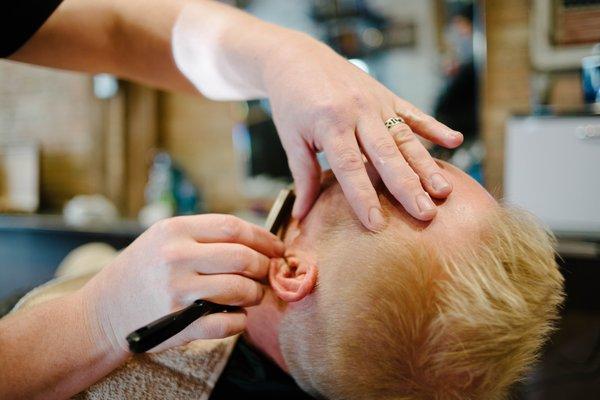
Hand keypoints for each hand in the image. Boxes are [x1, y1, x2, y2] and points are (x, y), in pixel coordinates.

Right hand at [78, 214, 283, 354]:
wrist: (100, 313)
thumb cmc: (139, 272)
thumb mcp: (161, 239)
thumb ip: (202, 236)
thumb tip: (254, 240)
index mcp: (174, 231)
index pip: (233, 227)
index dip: (263, 237)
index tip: (277, 247)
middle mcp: (176, 257)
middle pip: (242, 257)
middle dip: (264, 266)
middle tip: (269, 272)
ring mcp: (178, 292)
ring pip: (240, 289)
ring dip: (256, 293)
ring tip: (255, 294)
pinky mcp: (179, 323)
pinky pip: (227, 323)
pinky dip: (240, 321)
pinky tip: (238, 317)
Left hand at [263, 33, 462, 230]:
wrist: (297, 57)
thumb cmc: (292, 102)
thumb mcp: (291, 138)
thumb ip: (303, 176)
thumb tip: (301, 217)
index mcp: (330, 124)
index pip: (350, 168)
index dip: (364, 197)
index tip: (377, 224)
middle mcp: (358, 112)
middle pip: (386, 155)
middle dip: (407, 187)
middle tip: (426, 214)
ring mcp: (376, 102)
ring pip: (405, 137)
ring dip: (425, 165)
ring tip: (443, 189)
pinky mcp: (386, 95)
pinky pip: (413, 112)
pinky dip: (434, 126)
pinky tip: (454, 141)